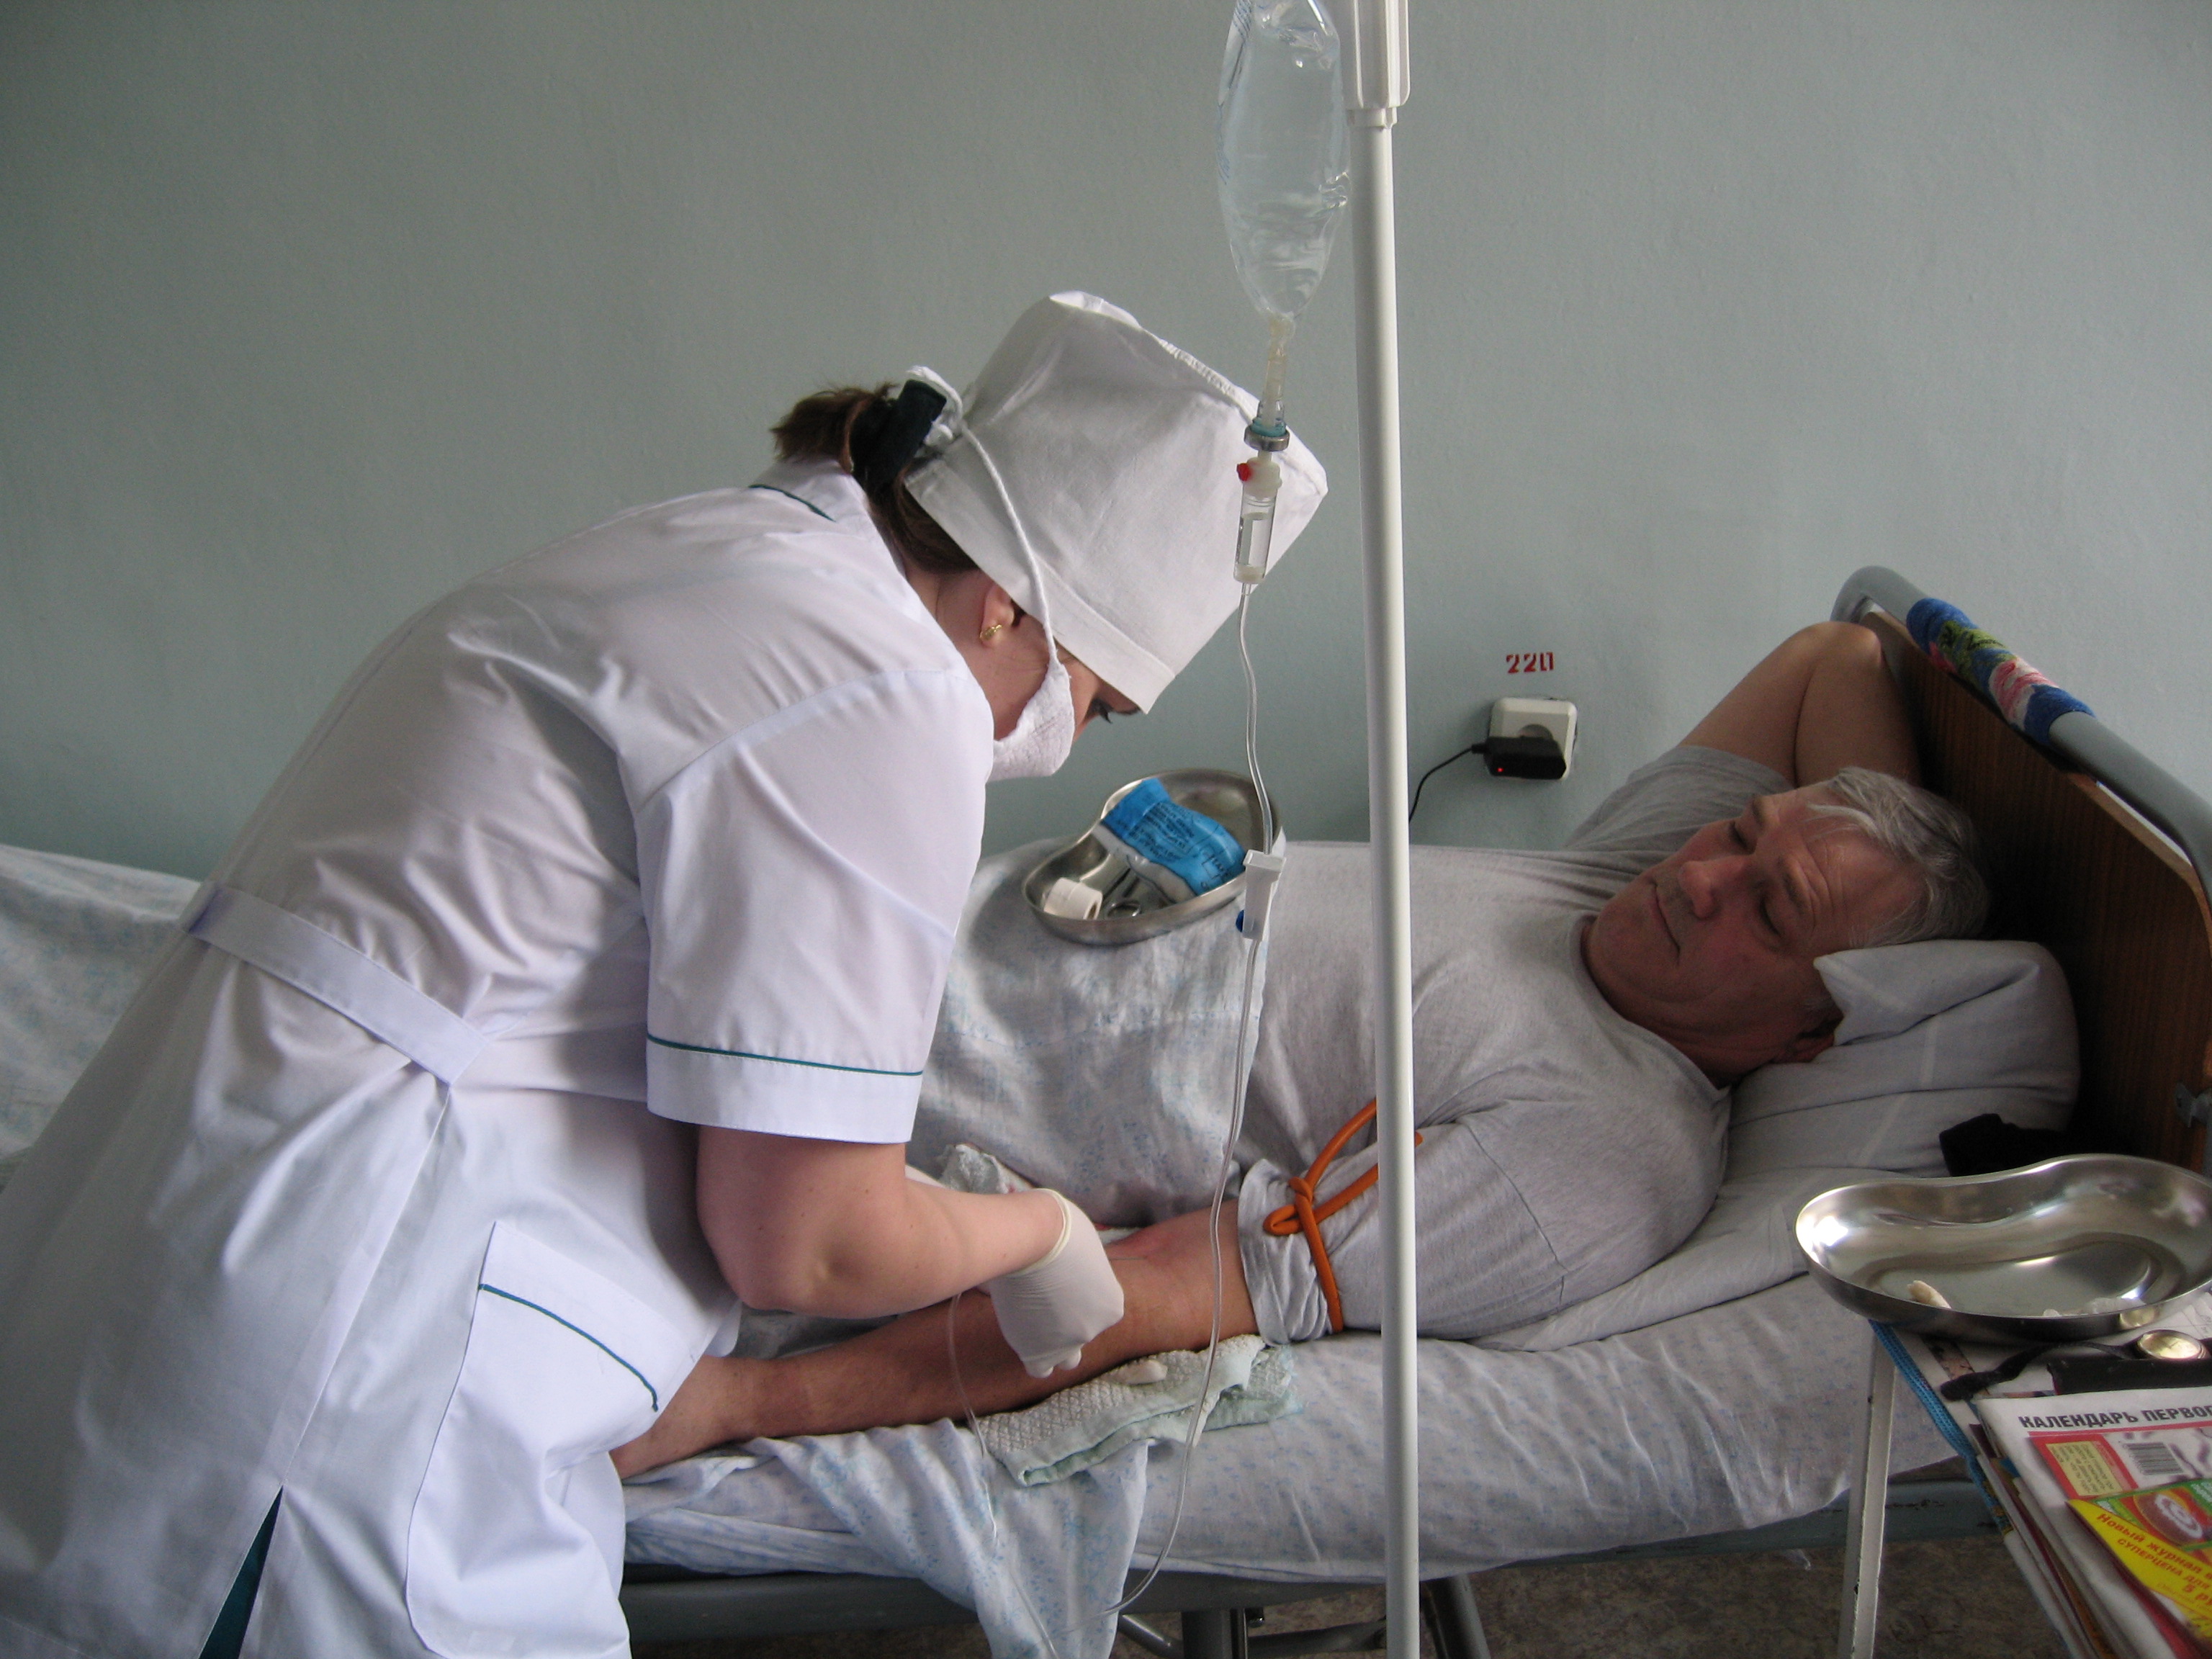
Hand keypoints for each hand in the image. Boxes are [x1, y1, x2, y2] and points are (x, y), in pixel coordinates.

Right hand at [983, 1190, 1124, 1376]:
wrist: (1035, 1238)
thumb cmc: (1059, 1227)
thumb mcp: (1085, 1245)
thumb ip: (1081, 1269)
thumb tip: (1068, 1266)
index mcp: (1113, 1304)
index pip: (1094, 1314)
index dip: (1075, 1300)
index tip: (1058, 1284)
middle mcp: (1095, 1329)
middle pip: (1080, 1336)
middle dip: (1066, 1324)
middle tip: (1045, 1303)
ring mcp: (1067, 1343)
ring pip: (1064, 1360)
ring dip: (1053, 1348)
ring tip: (1033, 1323)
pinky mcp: (1039, 1350)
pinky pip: (1039, 1368)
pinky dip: (1033, 1355)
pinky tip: (1022, 1332)